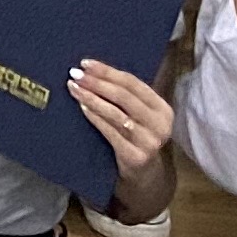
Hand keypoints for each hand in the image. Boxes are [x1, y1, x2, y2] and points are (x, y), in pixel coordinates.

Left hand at [67, 59, 173, 188]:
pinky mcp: (136, 156)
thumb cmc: (136, 135)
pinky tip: (82, 107)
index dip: (107, 71)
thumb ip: (126, 95)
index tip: (85, 63)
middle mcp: (160, 125)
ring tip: (74, 88)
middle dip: (97, 83)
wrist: (144, 174)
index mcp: (162, 109)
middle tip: (75, 74)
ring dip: (91, 98)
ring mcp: (149, 142)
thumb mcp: (139, 114)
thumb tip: (91, 69)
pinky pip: (110, 132)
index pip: (132, 83)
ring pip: (115, 114)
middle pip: (123, 97)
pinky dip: (95, 117)